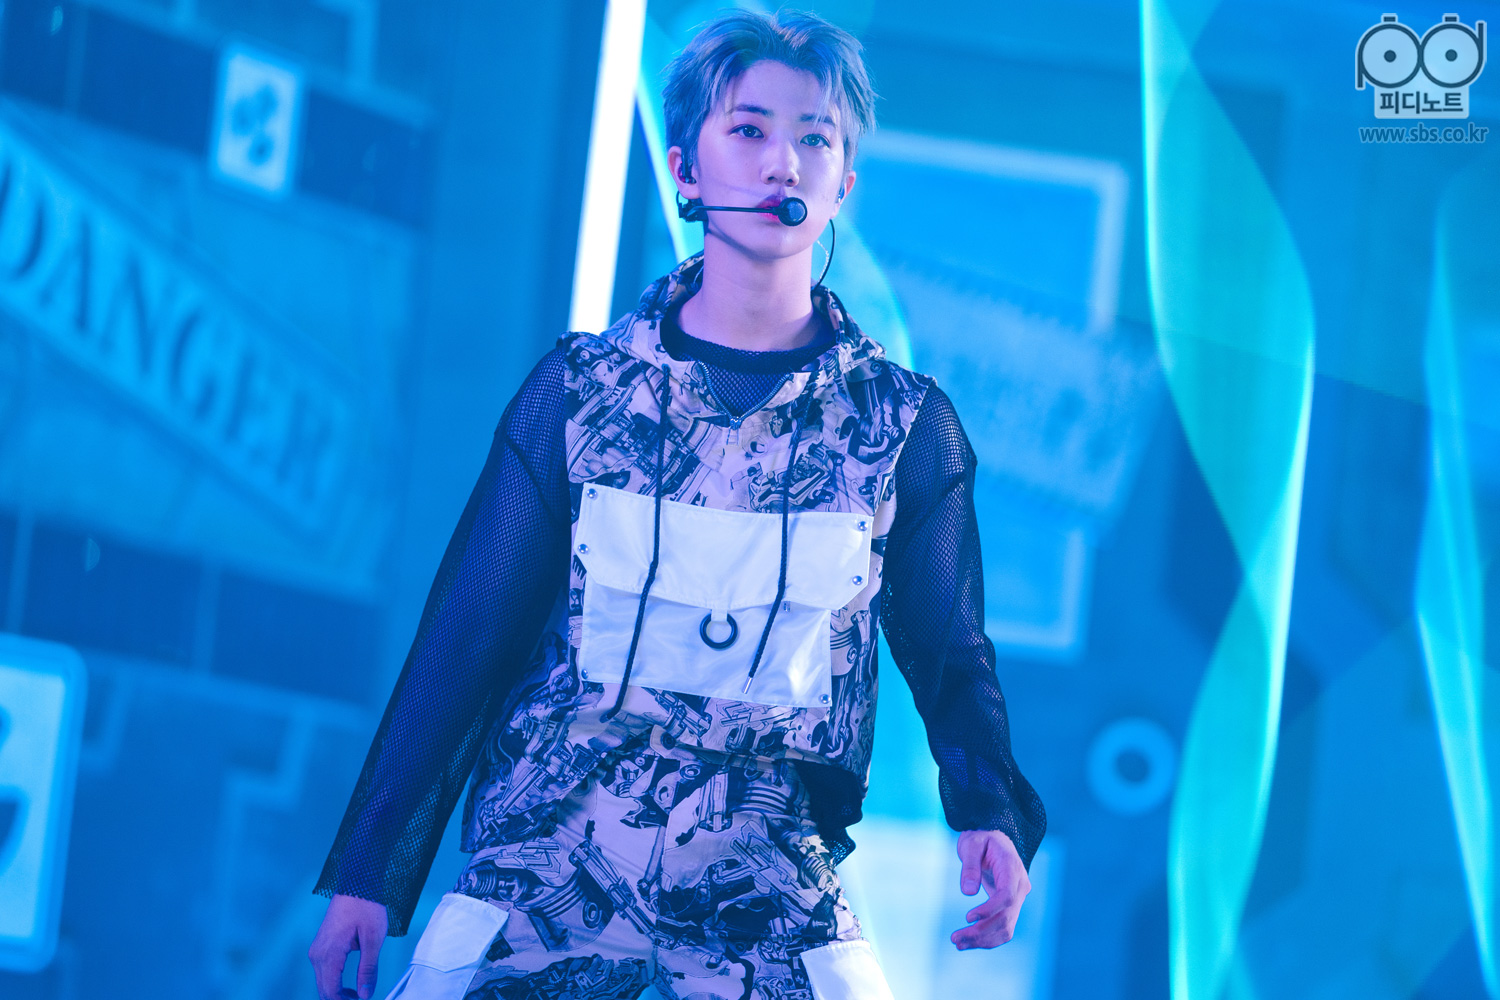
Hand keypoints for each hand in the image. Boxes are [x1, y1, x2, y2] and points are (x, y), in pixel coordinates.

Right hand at [309, 893, 388, 999]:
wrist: (356, 884)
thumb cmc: (367, 908)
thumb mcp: (374, 939)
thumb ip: (369, 969)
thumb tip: (365, 995)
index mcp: (329, 954)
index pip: (331, 992)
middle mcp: (317, 955)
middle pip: (324, 991)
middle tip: (362, 999)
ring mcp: (316, 951)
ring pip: (322, 984)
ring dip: (337, 994)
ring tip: (359, 995)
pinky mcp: (320, 948)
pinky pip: (324, 973)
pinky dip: (334, 984)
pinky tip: (351, 986)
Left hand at [951, 829, 1029, 948]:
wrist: (993, 837)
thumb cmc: (981, 838)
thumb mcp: (972, 844)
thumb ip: (970, 866)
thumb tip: (968, 892)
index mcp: (1013, 869)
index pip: (1006, 896)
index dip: (989, 910)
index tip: (968, 917)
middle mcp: (1020, 887)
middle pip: (1005, 917)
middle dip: (981, 931)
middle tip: (955, 938)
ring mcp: (1017, 898)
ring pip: (1006, 927)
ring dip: (983, 939)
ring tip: (958, 943)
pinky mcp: (1010, 906)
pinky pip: (1003, 927)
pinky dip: (988, 938)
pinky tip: (969, 941)